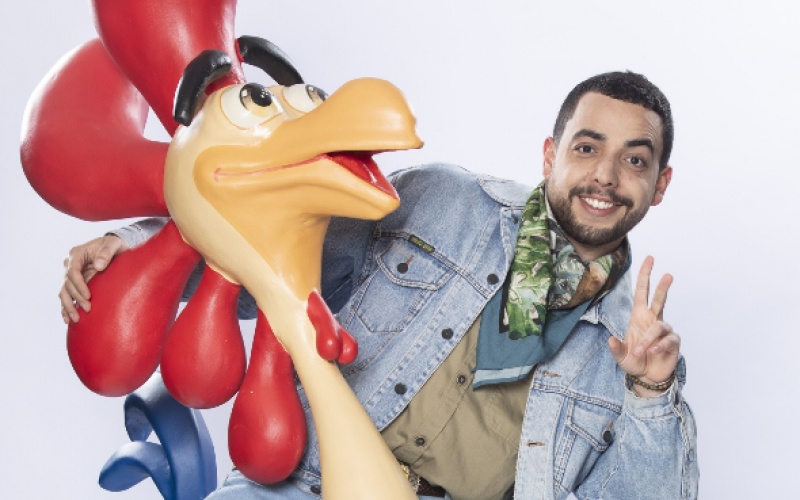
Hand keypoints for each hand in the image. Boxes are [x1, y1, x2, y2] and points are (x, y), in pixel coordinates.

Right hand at [59, 234, 128, 323]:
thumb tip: (98, 266)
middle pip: (68, 284)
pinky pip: (67, 296)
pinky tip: (67, 320)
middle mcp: (70, 264)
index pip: (72, 271)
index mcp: (77, 254)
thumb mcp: (113, 244)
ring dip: (68, 306)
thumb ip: (106, 253)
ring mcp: (71, 274)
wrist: (115, 248)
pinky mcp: (75, 283)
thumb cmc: (115, 244)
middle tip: (88, 308)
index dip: (78, 285)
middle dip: (77, 298)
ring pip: (64, 292)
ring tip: (75, 319)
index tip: (88, 296)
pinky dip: (66, 308)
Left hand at [608, 256, 679, 396]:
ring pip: (659, 327)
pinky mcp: (673, 342)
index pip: (642, 292)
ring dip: (648, 340)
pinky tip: (652, 353)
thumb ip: (615, 349)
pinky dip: (658, 346)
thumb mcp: (620, 356)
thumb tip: (610, 340)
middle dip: (662, 286)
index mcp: (639, 317)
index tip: (650, 258)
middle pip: (659, 298)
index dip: (644, 275)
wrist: (647, 377)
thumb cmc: (633, 362)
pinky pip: (667, 340)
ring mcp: (664, 331)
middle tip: (667, 274)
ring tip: (640, 352)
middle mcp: (653, 320)